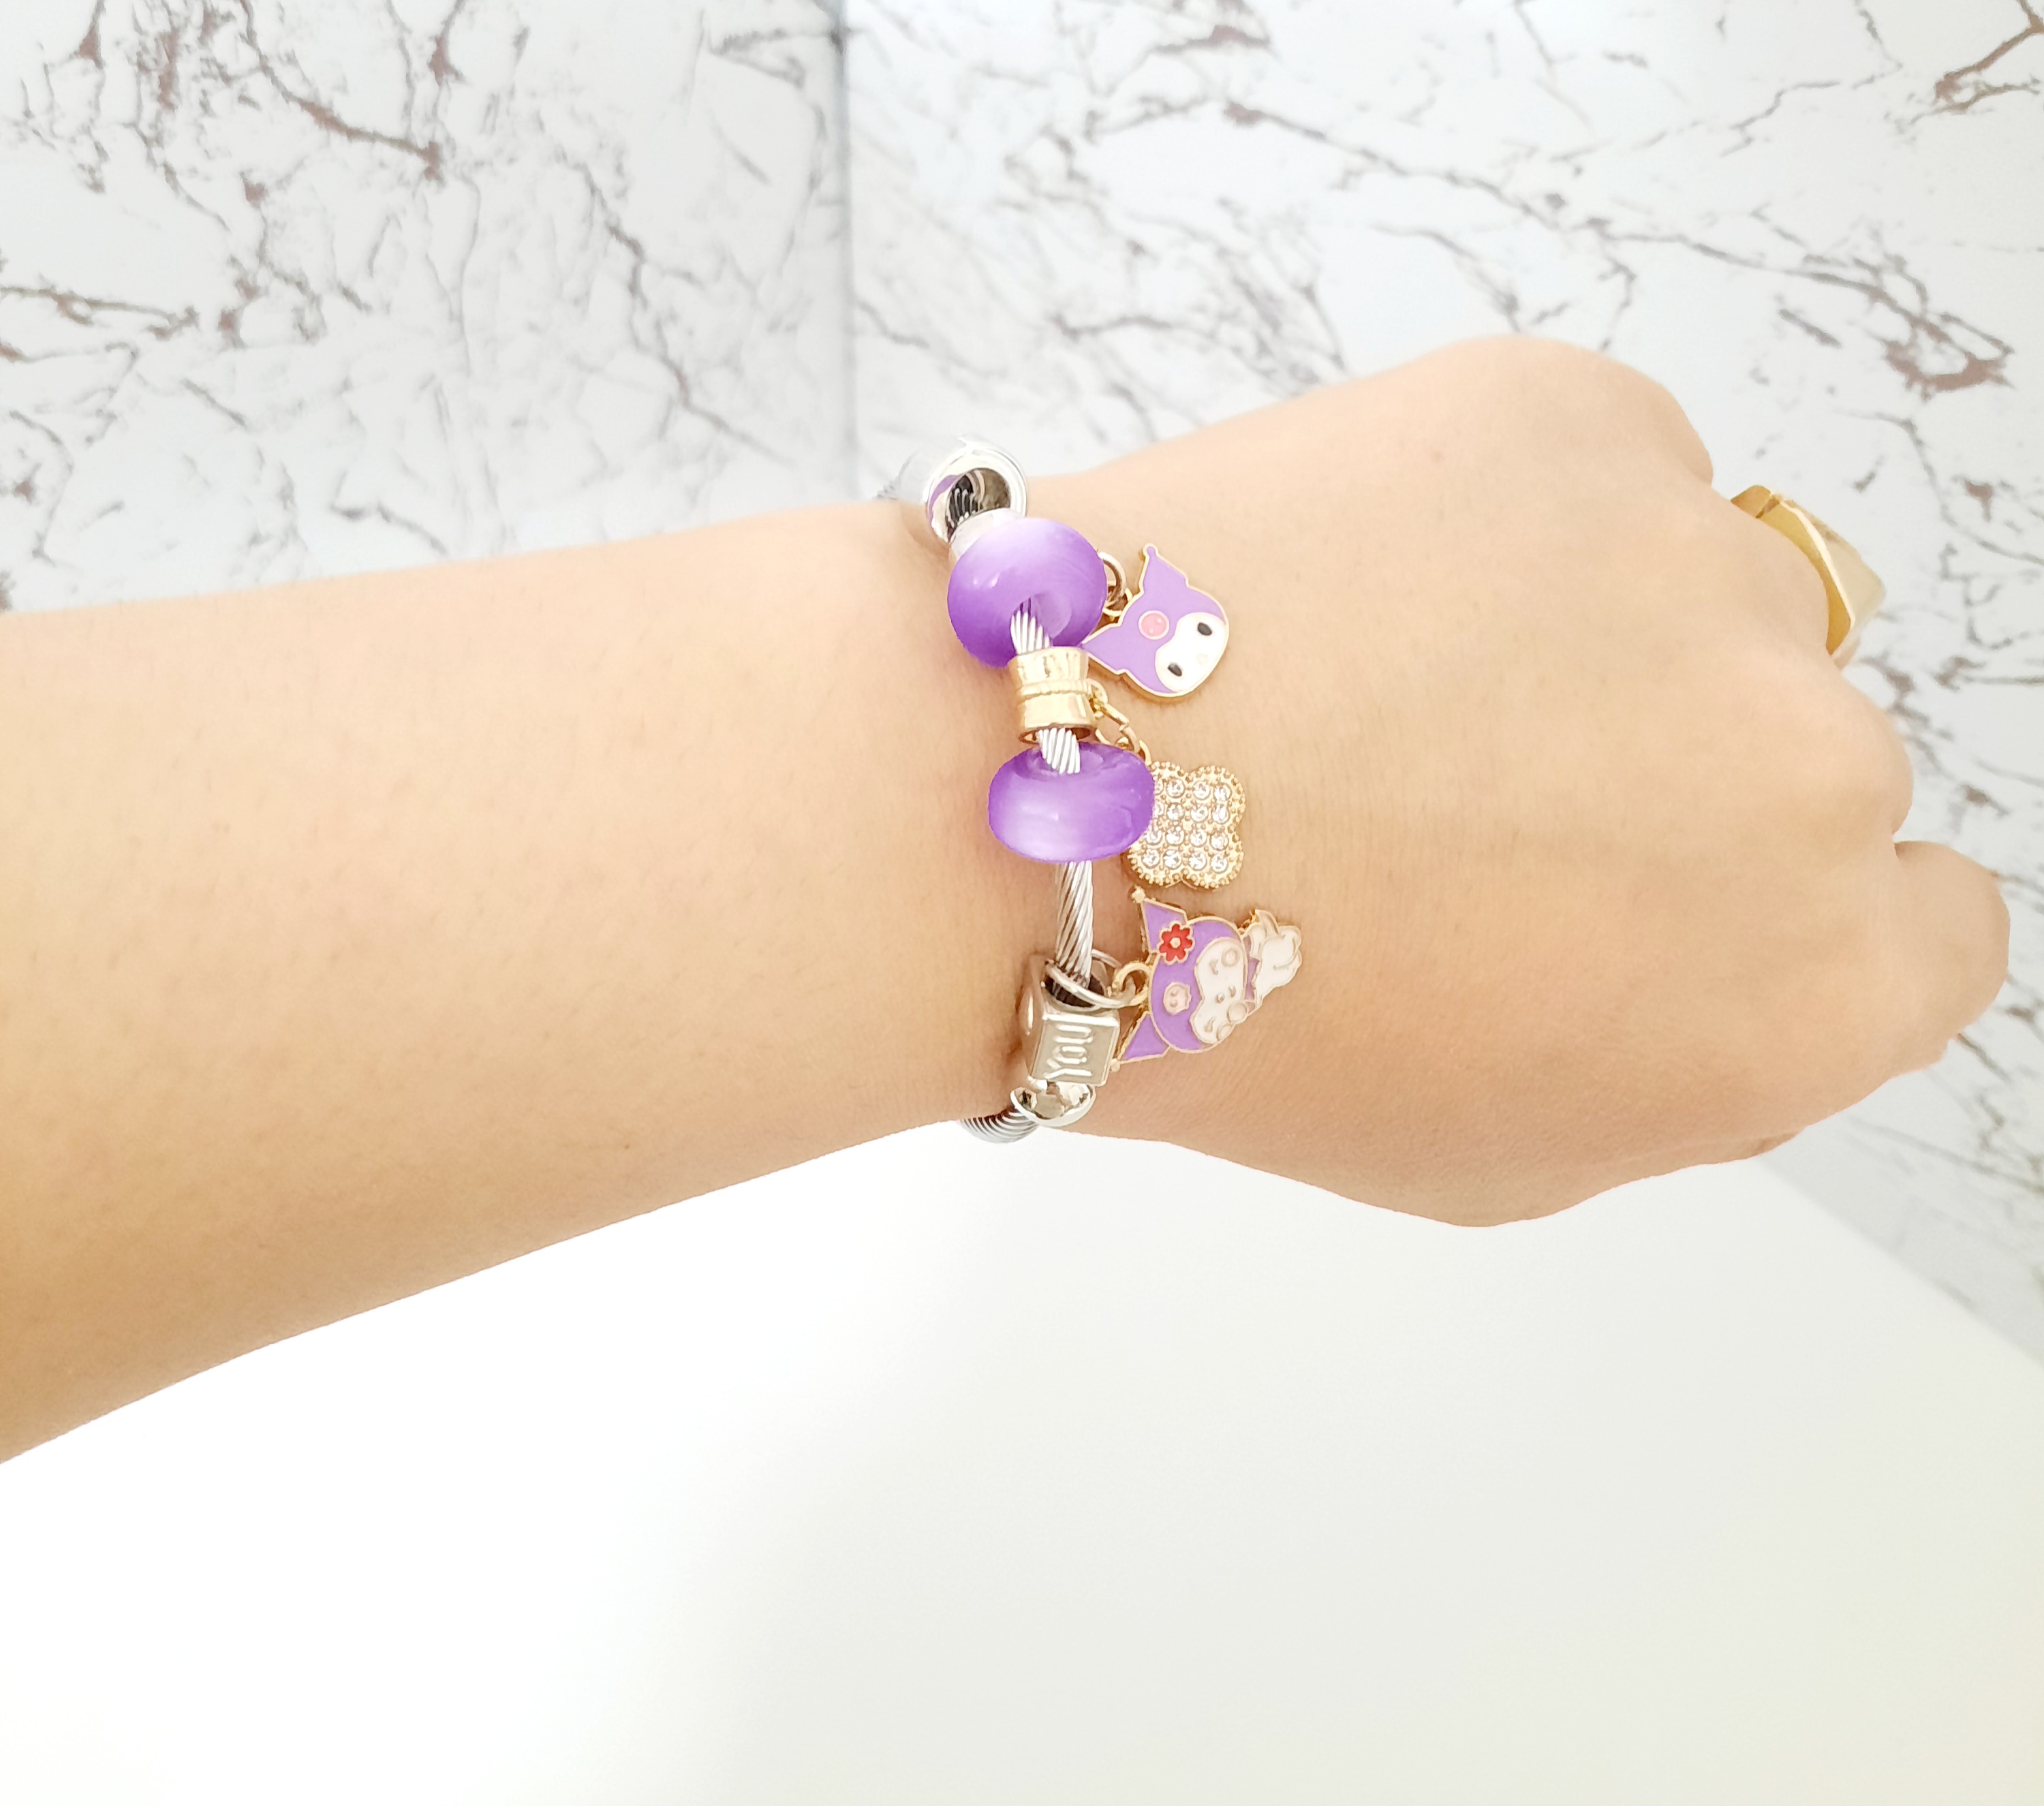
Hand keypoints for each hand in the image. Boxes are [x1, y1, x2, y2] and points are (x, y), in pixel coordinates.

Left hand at [1035, 338, 2008, 1222]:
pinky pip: (1603, 475)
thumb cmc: (1236, 1012)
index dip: (1776, 915)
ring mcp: (1702, 570)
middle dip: (1671, 780)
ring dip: (1589, 638)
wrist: (1041, 811)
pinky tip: (1361, 593)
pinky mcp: (1579, 421)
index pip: (1922, 925)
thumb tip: (1740, 965)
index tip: (1660, 898)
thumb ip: (1684, 1063)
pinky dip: (1506, 522)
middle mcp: (1811, 770)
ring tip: (1385, 689)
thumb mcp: (1491, 1149)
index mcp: (1812, 983)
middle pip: (1809, 757)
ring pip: (1705, 599)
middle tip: (1475, 799)